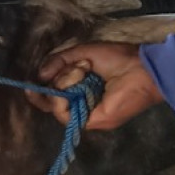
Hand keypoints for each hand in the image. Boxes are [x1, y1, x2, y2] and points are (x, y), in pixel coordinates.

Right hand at [32, 40, 163, 131]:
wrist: (143, 67)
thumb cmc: (119, 58)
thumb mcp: (83, 53)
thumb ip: (59, 61)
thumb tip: (39, 76)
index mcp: (81, 89)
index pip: (54, 96)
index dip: (41, 91)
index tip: (31, 82)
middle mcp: (82, 104)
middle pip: (51, 101)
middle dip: (54, 82)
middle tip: (62, 72)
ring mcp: (86, 114)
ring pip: (56, 106)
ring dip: (63, 83)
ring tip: (82, 71)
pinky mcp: (91, 121)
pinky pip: (64, 114)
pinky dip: (64, 96)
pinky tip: (77, 80)